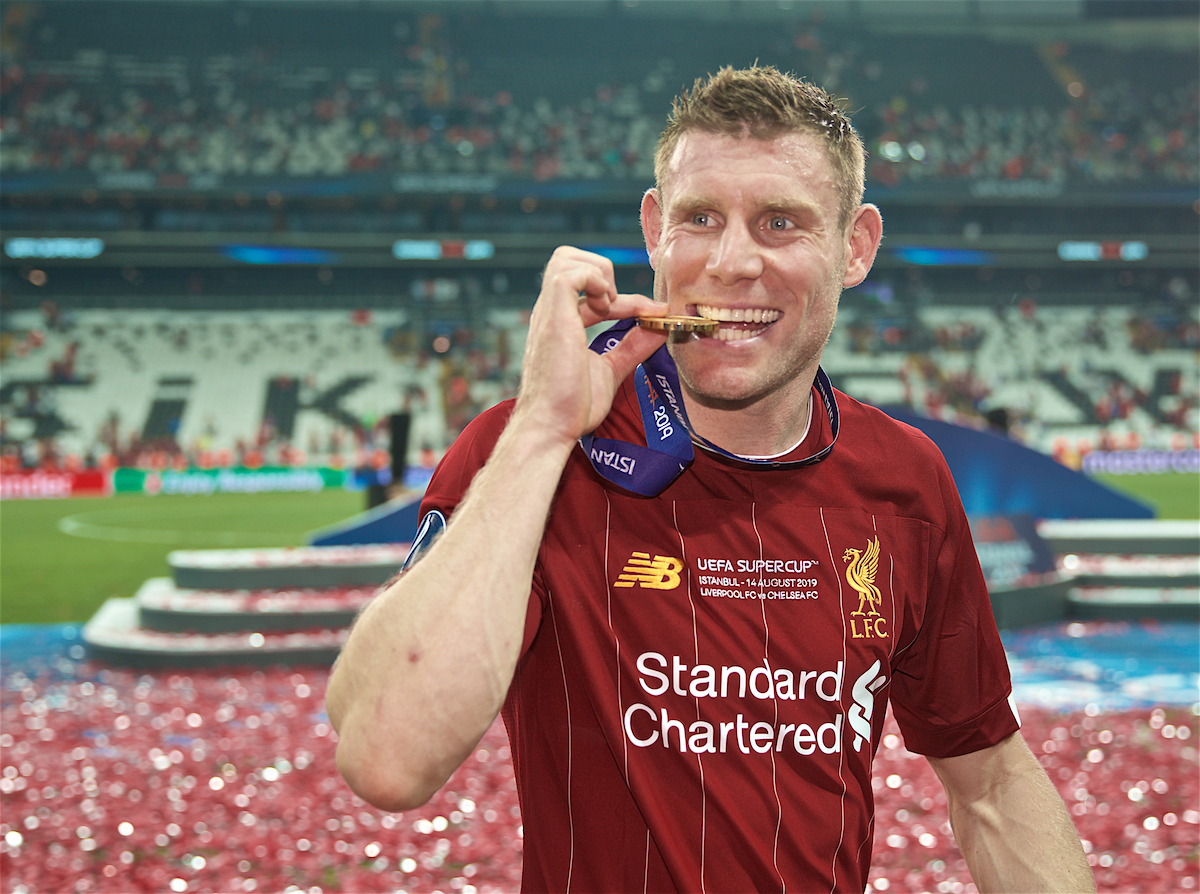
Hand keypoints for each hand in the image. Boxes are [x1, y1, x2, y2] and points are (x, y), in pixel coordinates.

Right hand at [515, 246, 666, 447]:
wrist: (552, 426)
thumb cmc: (572, 407)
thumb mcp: (611, 370)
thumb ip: (632, 347)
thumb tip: (659, 326)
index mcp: (561, 322)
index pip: (593, 292)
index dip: (628, 300)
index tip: (655, 313)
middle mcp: (552, 312)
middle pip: (569, 259)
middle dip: (603, 270)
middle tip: (621, 305)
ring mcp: (550, 312)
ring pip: (566, 257)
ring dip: (599, 273)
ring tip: (612, 305)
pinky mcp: (553, 316)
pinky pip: (568, 272)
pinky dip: (595, 279)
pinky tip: (607, 306)